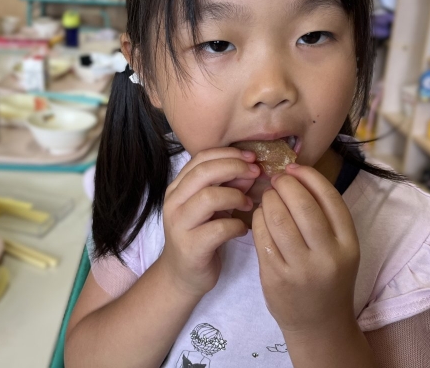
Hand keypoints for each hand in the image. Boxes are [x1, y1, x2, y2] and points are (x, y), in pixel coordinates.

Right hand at [159, 147, 259, 297]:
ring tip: (248, 204)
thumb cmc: (200, 236)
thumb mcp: (213, 207)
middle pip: (204, 173)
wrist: (183, 276)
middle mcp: (173, 202)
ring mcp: (179, 225)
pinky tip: (243, 229)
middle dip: (234, 168)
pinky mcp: (191, 247)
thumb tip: (251, 168)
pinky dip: (237, 226)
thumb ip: (228, 186)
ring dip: (236, 196)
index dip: (228, 154)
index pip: (201, 158)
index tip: (251, 157)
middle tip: (256, 173)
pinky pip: (219, 228)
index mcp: (177, 188)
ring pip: (209, 197)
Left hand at [252, 163, 359, 334]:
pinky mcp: (275, 277)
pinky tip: (260, 216)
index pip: (330, 198)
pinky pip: (261, 236)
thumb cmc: (328, 277)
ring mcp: (300, 269)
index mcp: (348, 245)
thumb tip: (296, 173)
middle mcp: (327, 257)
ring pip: (278, 218)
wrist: (319, 325)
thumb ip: (325, 216)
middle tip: (277, 180)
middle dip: (285, 185)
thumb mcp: (341, 248)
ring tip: (268, 197)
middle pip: (302, 205)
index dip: (309, 176)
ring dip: (268, 200)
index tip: (295, 168)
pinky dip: (258, 219)